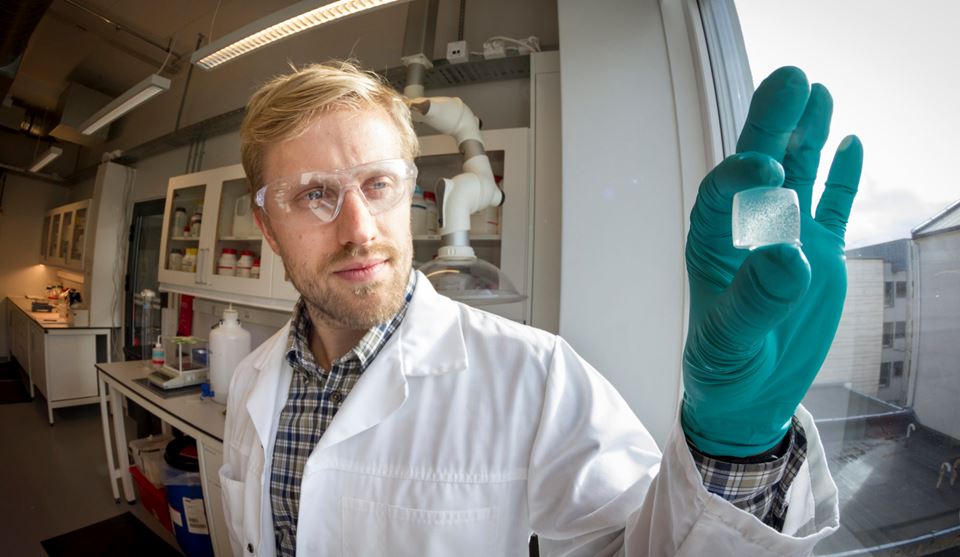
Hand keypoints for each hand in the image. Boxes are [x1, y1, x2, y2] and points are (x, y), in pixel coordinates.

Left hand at [680, 66, 862, 457]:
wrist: (749, 394)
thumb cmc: (724, 366)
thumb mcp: (731, 340)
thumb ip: (755, 300)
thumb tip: (791, 255)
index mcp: (713, 243)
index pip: (722, 192)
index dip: (741, 172)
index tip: (765, 167)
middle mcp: (749, 230)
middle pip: (761, 166)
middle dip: (773, 124)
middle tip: (792, 78)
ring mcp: (787, 238)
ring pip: (798, 176)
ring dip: (807, 136)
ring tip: (818, 92)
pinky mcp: (820, 254)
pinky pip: (833, 206)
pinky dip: (843, 177)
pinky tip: (851, 142)